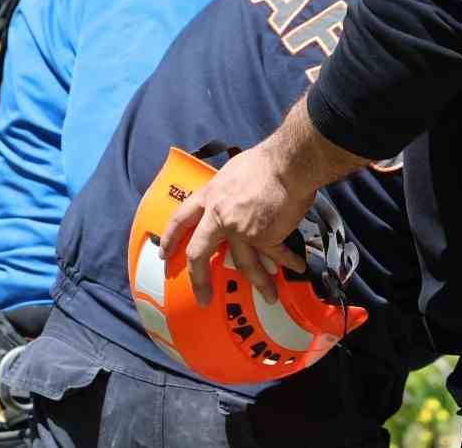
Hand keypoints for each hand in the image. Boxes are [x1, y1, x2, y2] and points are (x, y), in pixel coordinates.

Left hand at [159, 142, 311, 306]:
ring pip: (244, 265)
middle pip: (199, 252)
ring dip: (260, 283)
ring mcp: (239, 230)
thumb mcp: (231, 173)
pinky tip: (298, 266)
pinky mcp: (262, 238)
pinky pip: (275, 255)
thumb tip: (231, 201)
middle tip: (202, 299)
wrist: (286, 165)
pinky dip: (289, 261)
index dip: (171, 238)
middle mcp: (219, 217)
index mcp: (209, 196)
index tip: (164, 254)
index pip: (181, 218)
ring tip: (270, 297)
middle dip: (199, 279)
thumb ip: (226, 192)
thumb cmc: (263, 162)